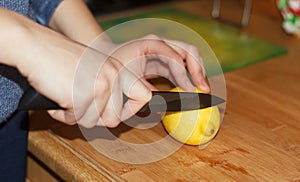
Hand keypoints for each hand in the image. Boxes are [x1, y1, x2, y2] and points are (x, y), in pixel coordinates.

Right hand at [12, 24, 150, 127]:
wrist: (35, 46)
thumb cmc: (60, 57)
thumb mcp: (94, 67)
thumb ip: (108, 86)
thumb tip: (117, 113)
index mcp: (117, 69)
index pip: (143, 96)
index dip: (133, 110)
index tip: (121, 113)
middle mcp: (112, 77)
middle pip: (114, 119)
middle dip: (96, 119)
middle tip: (81, 106)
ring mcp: (98, 87)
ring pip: (92, 122)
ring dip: (77, 115)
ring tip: (67, 96)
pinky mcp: (80, 97)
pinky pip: (74, 120)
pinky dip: (62, 114)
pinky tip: (58, 96)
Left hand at [92, 34, 209, 91]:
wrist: (107, 57)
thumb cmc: (114, 65)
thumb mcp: (126, 76)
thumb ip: (142, 88)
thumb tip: (159, 104)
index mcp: (151, 44)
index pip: (175, 56)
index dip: (184, 73)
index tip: (189, 89)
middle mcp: (161, 44)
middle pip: (188, 52)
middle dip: (198, 70)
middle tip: (202, 88)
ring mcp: (164, 51)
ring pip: (189, 58)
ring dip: (197, 73)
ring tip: (202, 89)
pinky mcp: (164, 61)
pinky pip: (182, 67)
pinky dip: (189, 77)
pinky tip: (192, 88)